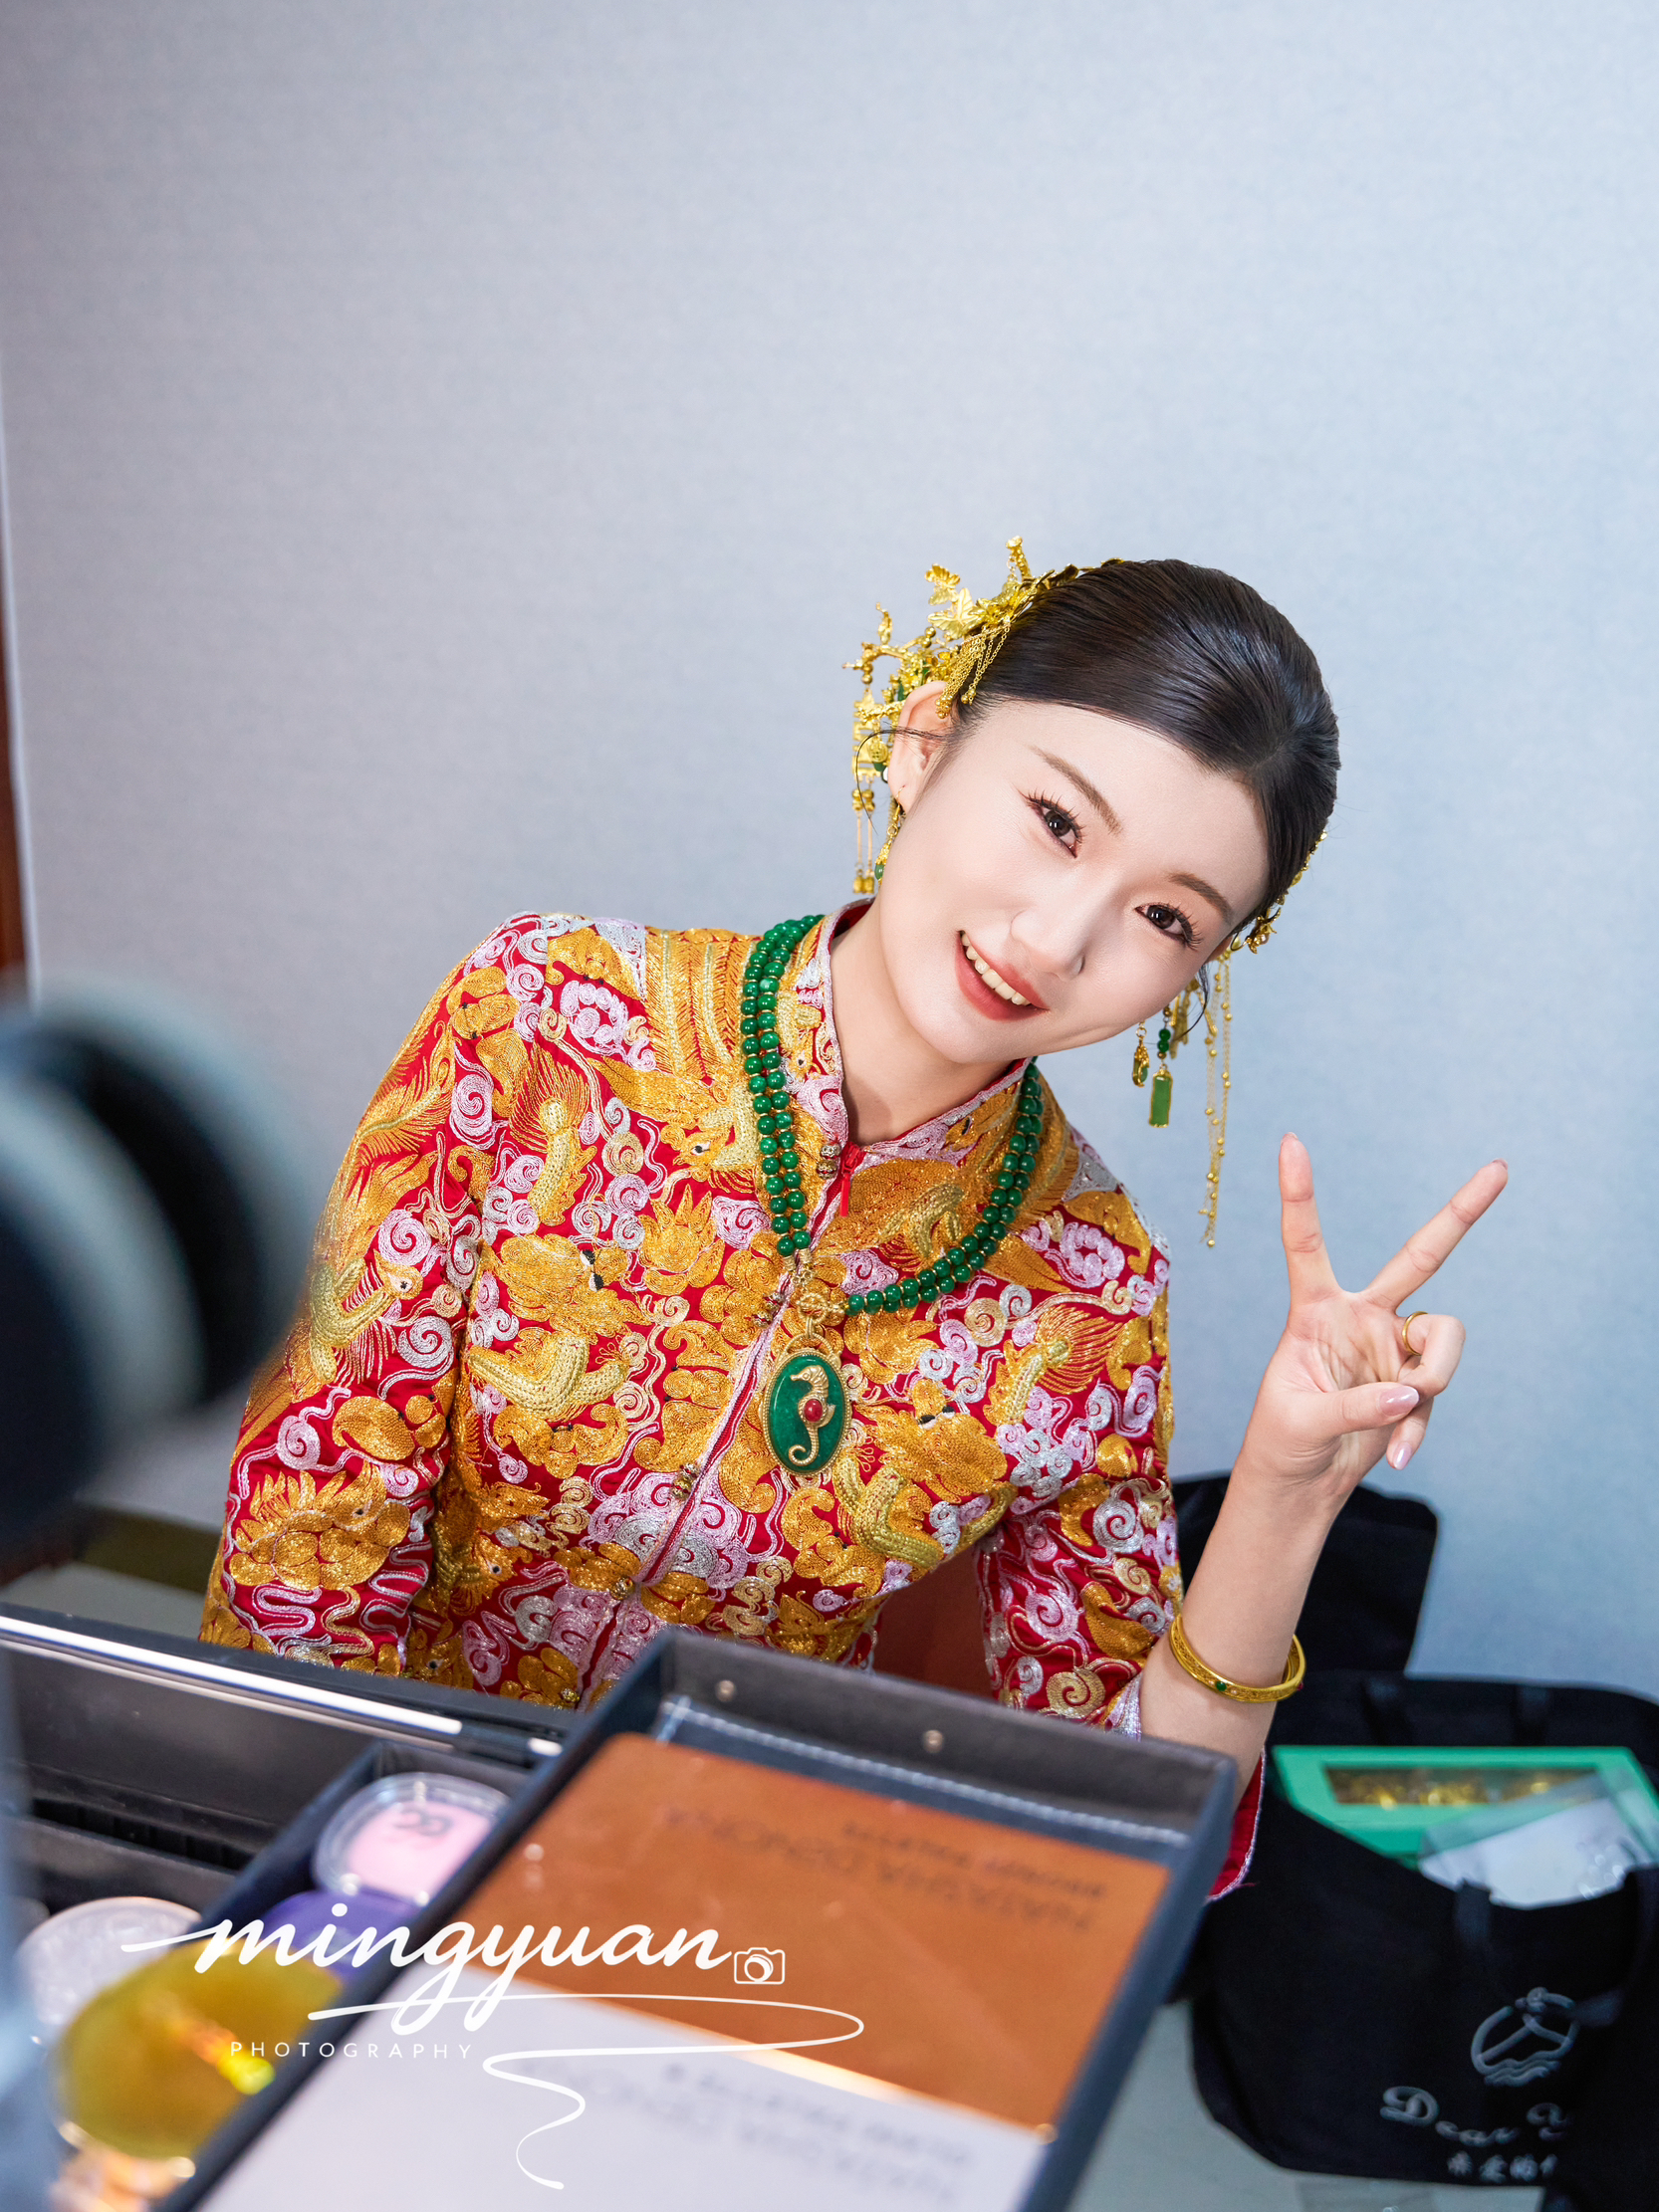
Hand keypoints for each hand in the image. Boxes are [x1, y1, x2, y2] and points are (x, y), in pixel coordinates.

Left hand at [1235, 1135, 1507, 1504]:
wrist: (1304, 1481)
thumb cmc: (1283, 1440)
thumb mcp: (1300, 1422)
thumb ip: (1352, 1405)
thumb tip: (1407, 1393)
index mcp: (1314, 1310)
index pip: (1306, 1242)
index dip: (1299, 1194)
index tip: (1290, 1141)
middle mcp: (1362, 1316)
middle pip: (1420, 1256)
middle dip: (1462, 1212)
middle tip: (1501, 1168)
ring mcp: (1394, 1346)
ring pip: (1446, 1336)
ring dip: (1434, 1376)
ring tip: (1398, 1411)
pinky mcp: (1416, 1381)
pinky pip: (1438, 1389)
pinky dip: (1418, 1427)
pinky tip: (1395, 1454)